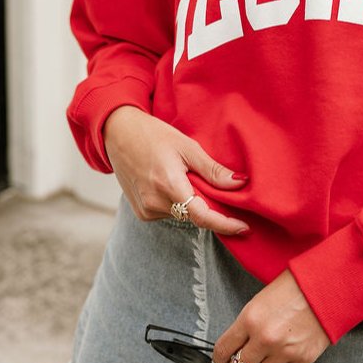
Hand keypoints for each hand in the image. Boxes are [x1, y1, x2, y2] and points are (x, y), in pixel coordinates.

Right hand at [102, 104, 248, 235]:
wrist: (117, 134)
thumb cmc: (153, 135)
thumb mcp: (187, 146)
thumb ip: (212, 170)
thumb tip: (240, 184)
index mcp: (169, 185)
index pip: (202, 216)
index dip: (225, 224)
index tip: (244, 227)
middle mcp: (155, 203)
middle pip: (194, 215)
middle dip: (210, 207)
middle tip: (218, 190)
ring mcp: (146, 210)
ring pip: (183, 215)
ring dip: (192, 203)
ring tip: (186, 177)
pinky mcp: (141, 213)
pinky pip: (169, 214)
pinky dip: (178, 204)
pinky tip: (172, 184)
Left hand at [213, 270, 330, 362]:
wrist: (326, 286)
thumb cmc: (294, 287)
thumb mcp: (260, 301)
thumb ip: (247, 324)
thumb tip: (237, 344)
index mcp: (250, 319)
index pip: (224, 349)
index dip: (219, 357)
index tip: (221, 359)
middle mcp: (265, 339)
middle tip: (242, 361)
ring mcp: (285, 351)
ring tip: (264, 360)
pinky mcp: (303, 359)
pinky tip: (282, 359)